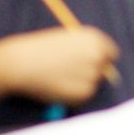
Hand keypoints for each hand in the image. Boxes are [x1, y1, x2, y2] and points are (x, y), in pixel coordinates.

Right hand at [0, 26, 119, 104]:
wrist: (22, 63)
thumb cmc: (39, 49)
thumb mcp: (65, 40)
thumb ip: (83, 49)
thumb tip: (95, 63)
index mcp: (93, 38)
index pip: (110, 53)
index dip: (101, 59)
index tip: (91, 65)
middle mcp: (97, 55)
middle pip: (104, 69)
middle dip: (92, 72)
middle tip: (71, 74)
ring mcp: (92, 74)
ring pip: (93, 83)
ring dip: (81, 83)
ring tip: (59, 78)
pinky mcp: (84, 92)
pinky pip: (84, 96)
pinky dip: (74, 94)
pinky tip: (58, 86)